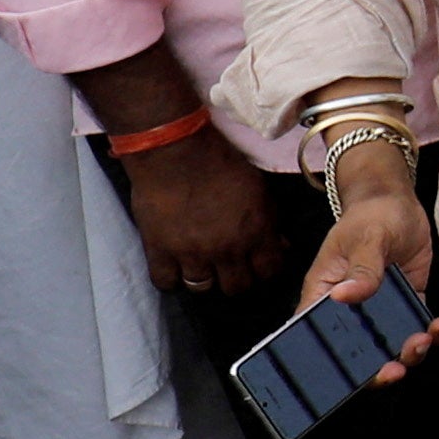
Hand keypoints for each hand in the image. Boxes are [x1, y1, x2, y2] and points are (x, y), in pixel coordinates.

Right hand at [117, 123, 283, 295]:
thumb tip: (279, 245)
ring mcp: (192, 253)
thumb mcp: (258, 189)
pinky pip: (165, 282)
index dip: (266, 271)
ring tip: (201, 264)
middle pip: (237, 287)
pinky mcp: (159, 250)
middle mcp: (226, 250)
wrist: (175, 150)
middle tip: (229, 266)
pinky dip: (170, 277)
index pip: (270, 272)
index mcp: (256, 233)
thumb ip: (269, 221)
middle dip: (236, 278)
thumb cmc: (220, 162)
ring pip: (202, 288)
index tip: (259, 265)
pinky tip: (174, 266)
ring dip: (204, 278)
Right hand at [297, 172, 438, 385]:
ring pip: (391, 344)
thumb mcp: (366, 239)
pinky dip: (431, 333)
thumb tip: (346, 295)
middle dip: (377, 367)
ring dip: (408, 352)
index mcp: (325, 296)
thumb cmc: (370, 217)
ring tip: (423, 340)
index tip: (350, 377)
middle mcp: (351, 309)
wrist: (397, 204)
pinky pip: (417, 326)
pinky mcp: (407, 302)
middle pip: (358, 352)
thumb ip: (362, 268)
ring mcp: (380, 309)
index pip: (320, 338)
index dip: (331, 363)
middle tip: (396, 369)